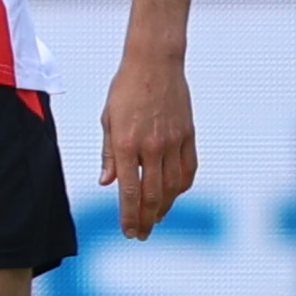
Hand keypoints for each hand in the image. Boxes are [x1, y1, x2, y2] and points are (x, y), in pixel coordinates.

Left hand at [97, 47, 196, 241]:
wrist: (155, 62)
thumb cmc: (126, 89)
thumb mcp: (108, 120)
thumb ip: (109, 154)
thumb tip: (107, 183)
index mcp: (126, 143)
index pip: (129, 191)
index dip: (129, 216)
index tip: (128, 231)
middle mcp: (151, 146)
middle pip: (152, 195)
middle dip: (146, 220)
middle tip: (141, 234)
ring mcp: (173, 141)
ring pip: (172, 187)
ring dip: (164, 208)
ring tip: (156, 219)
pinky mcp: (188, 135)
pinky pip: (188, 170)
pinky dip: (182, 187)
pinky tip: (174, 195)